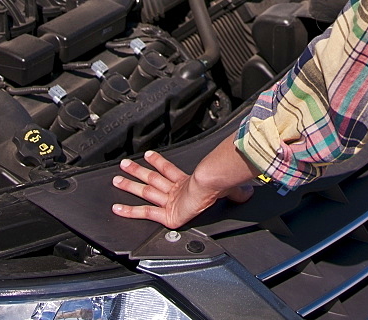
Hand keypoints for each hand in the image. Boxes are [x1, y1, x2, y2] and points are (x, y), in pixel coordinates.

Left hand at [112, 140, 255, 228]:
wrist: (213, 180)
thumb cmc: (221, 181)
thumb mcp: (231, 188)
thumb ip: (238, 192)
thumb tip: (251, 191)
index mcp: (189, 183)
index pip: (170, 171)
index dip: (159, 163)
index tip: (150, 155)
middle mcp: (176, 189)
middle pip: (153, 179)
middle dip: (138, 172)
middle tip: (125, 165)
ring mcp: (169, 199)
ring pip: (145, 190)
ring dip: (130, 184)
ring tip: (117, 178)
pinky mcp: (165, 211)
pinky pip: (144, 212)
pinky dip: (130, 210)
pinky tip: (117, 208)